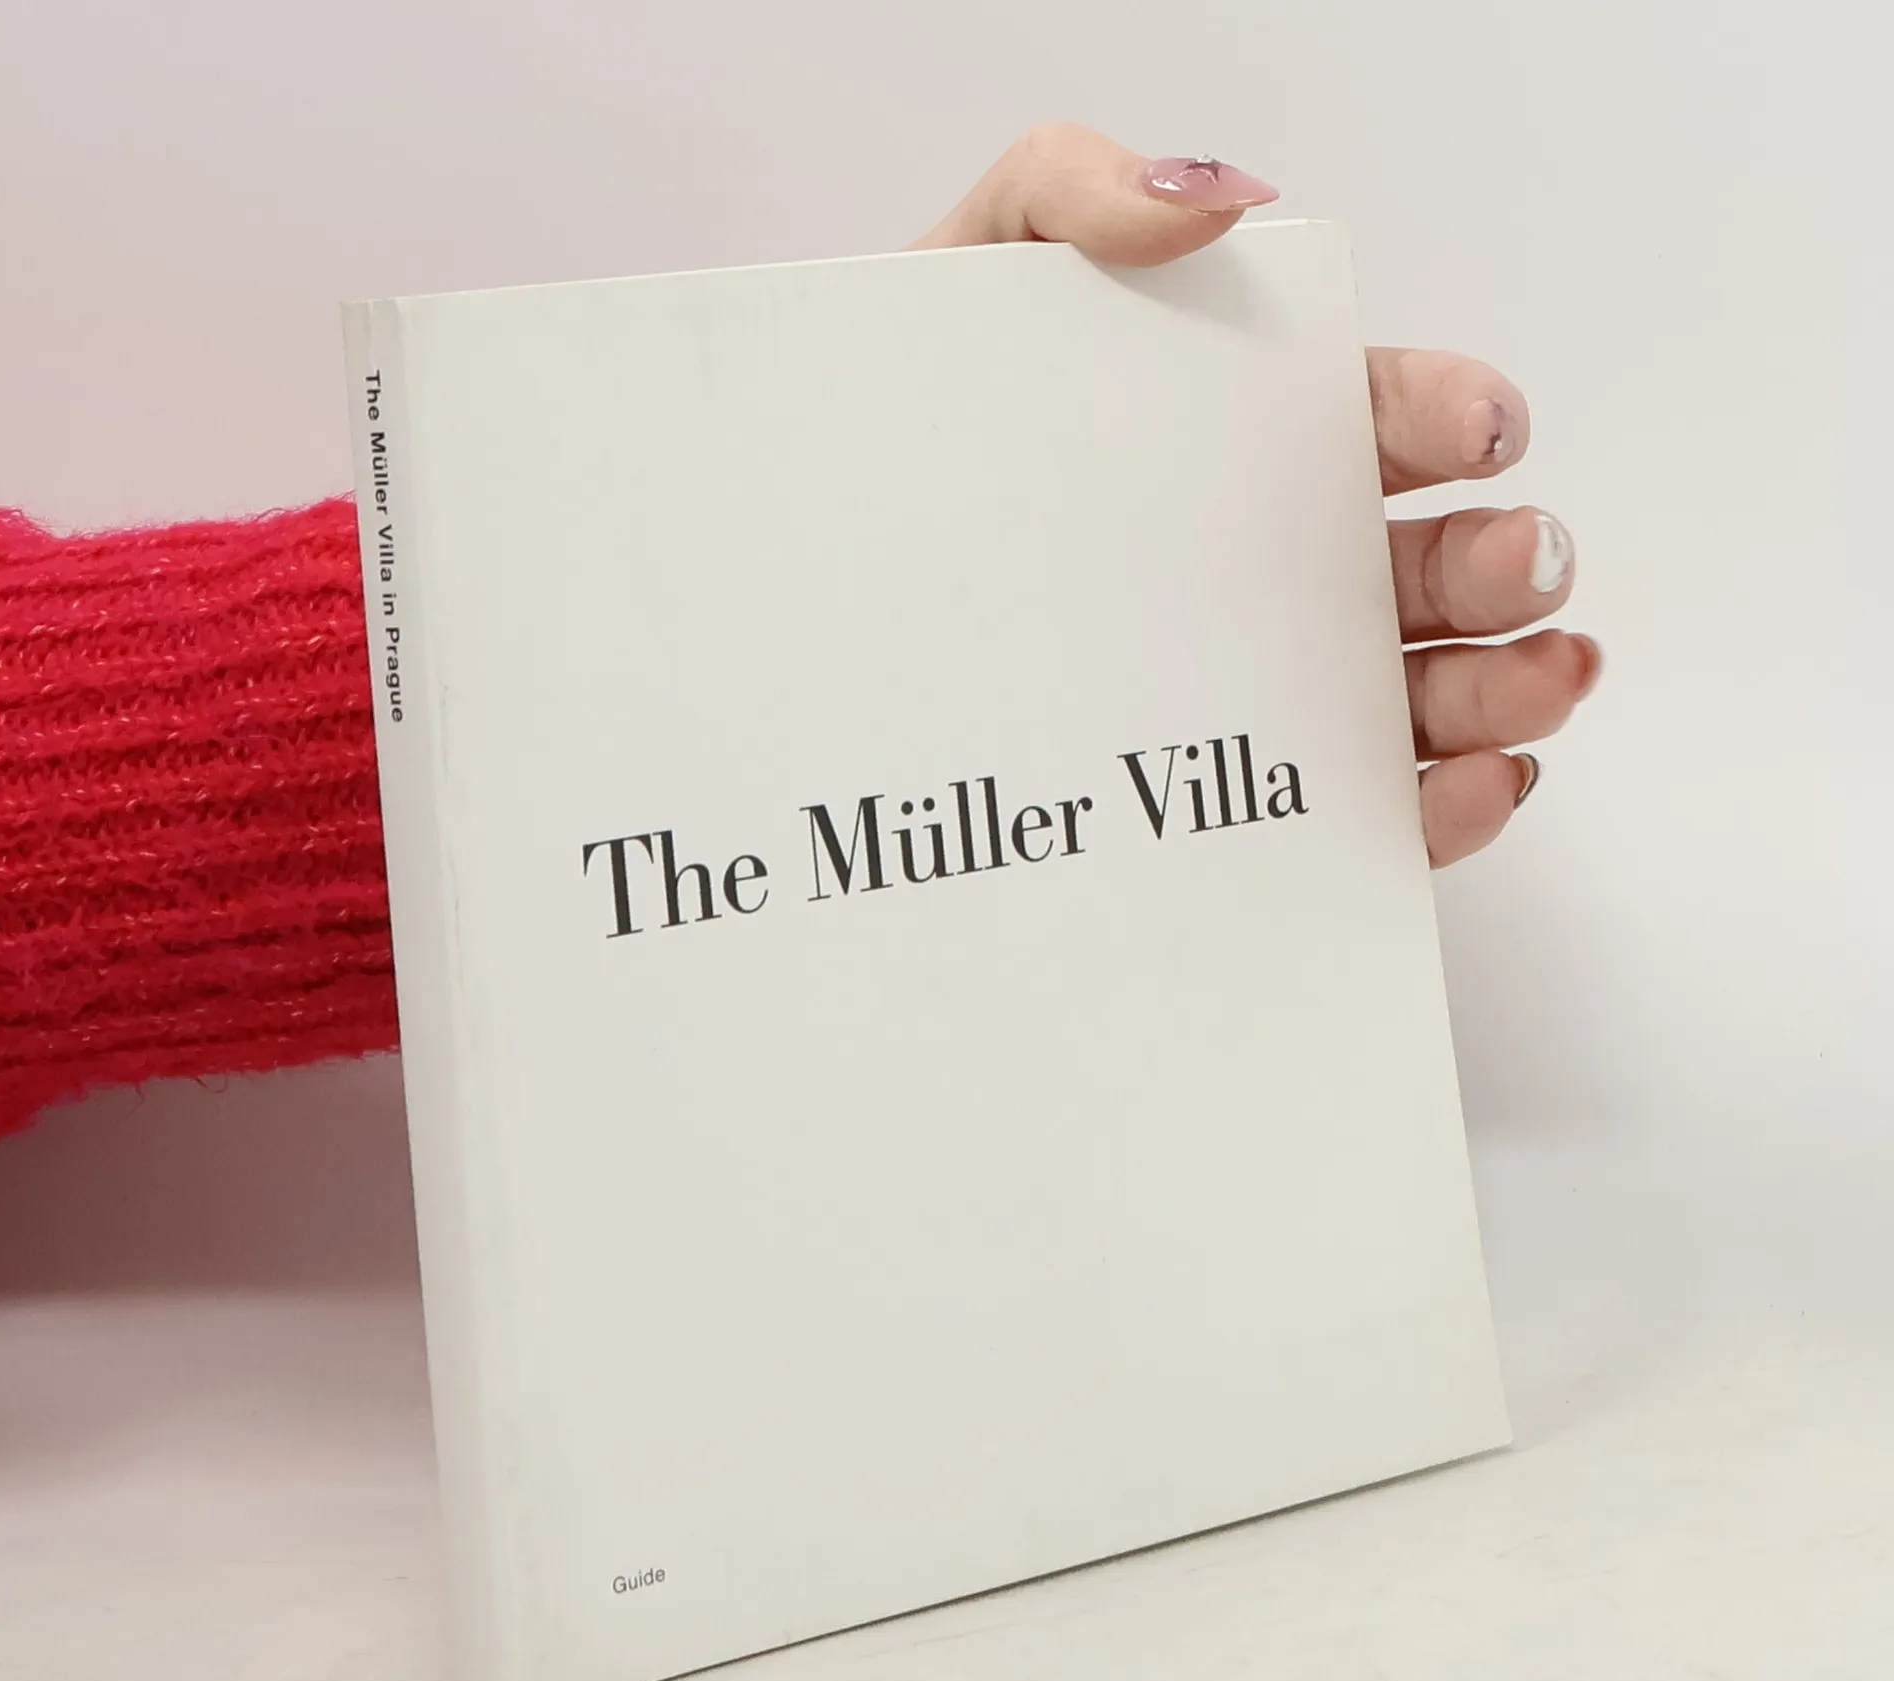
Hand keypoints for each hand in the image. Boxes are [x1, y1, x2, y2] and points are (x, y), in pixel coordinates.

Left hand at [912, 124, 1600, 868]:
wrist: (817, 569)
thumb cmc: (906, 427)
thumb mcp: (972, 277)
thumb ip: (1080, 193)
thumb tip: (1214, 192)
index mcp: (1250, 436)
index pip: (1379, 418)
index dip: (1449, 414)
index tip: (1479, 428)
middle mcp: (1278, 563)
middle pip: (1431, 566)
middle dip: (1504, 564)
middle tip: (1524, 565)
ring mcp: (1269, 681)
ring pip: (1426, 692)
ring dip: (1509, 689)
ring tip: (1543, 683)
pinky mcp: (1245, 792)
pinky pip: (1365, 806)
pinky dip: (1442, 803)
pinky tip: (1475, 781)